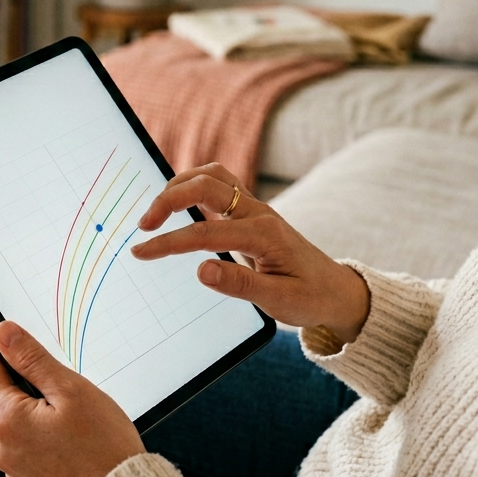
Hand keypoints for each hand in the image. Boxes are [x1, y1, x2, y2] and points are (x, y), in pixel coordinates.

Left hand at [0, 321, 145, 476]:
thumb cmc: (103, 446)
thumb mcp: (70, 390)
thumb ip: (32, 359)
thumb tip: (3, 333)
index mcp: (6, 420)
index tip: (16, 336)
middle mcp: (1, 448)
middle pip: (1, 396)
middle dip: (25, 382)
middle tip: (62, 380)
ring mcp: (14, 470)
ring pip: (16, 423)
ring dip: (36, 411)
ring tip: (75, 416)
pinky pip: (28, 448)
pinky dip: (44, 436)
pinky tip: (73, 440)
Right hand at [133, 163, 369, 346]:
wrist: (336, 290)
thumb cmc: (310, 297)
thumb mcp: (279, 301)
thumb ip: (240, 284)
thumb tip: (200, 271)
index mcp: (264, 234)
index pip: (205, 233)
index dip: (169, 242)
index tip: (141, 252)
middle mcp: (258, 213)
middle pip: (206, 186)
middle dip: (169, 200)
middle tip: (144, 225)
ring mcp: (255, 208)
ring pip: (212, 175)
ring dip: (180, 184)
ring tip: (156, 210)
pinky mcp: (250, 211)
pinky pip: (218, 185)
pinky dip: (192, 186)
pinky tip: (176, 204)